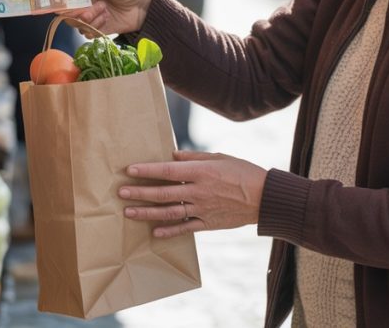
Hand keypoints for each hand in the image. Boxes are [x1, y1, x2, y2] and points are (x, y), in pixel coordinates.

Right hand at [62, 0, 153, 34]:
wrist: (145, 7)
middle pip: (63, 5)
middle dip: (70, 9)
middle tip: (81, 9)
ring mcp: (86, 10)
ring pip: (73, 20)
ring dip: (86, 17)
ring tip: (102, 10)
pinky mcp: (94, 25)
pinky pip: (84, 31)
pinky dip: (94, 26)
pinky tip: (107, 17)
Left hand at [118, 150, 267, 237]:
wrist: (266, 198)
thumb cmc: (243, 172)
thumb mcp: (219, 157)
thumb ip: (193, 158)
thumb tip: (171, 156)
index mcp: (201, 172)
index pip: (168, 171)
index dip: (147, 171)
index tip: (130, 170)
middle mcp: (199, 191)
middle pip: (163, 193)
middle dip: (140, 193)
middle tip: (121, 193)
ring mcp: (203, 209)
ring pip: (170, 212)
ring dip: (148, 213)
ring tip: (129, 212)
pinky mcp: (209, 223)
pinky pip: (186, 228)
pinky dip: (170, 231)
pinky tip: (154, 232)